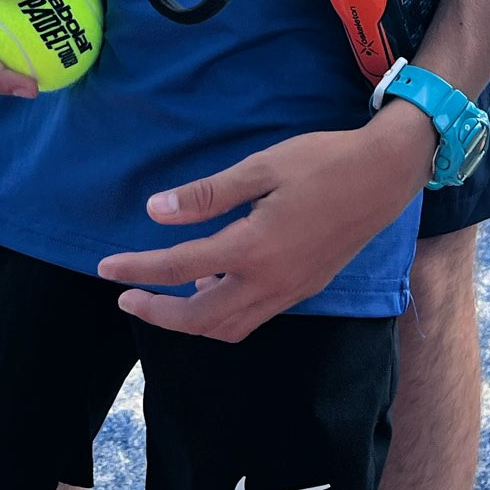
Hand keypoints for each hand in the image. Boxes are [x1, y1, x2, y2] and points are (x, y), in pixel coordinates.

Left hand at [96, 107, 434, 340]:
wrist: (384, 177)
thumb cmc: (322, 162)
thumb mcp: (261, 166)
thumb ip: (207, 195)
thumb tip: (156, 211)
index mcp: (252, 248)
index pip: (179, 267)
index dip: (137, 269)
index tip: (106, 268)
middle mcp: (268, 282)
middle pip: (199, 318)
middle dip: (156, 314)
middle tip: (126, 297)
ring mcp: (288, 292)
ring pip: (227, 327)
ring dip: (188, 322)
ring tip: (162, 297)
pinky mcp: (302, 290)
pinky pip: (251, 318)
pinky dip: (221, 314)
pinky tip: (211, 284)